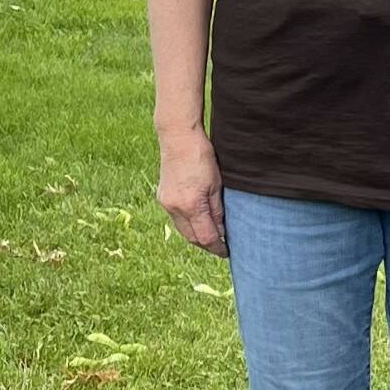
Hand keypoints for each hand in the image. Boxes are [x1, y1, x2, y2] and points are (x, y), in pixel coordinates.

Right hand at [157, 130, 227, 256]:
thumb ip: (217, 209)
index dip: (217, 247)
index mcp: (191, 205)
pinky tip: (198, 221)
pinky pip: (176, 219)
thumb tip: (221, 230)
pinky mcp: (162, 197)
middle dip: (206, 245)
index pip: (205, 237)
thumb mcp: (217, 184)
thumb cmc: (202, 156)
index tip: (227, 252)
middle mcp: (175, 208)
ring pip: (183, 230)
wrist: (178, 138)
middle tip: (222, 247)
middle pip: (192, 238)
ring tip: (212, 236)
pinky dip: (188, 224)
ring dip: (196, 236)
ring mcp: (166, 203)